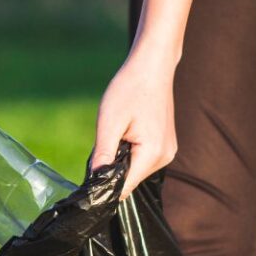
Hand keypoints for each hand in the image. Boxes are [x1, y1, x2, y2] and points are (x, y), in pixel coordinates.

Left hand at [88, 49, 177, 196]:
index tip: (87, 179)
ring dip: (120, 160)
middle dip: (111, 169)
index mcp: (152, 154)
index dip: (103, 187)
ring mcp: (167, 152)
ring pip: (134, 171)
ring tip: (118, 132)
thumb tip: (94, 182)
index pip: (123, 189)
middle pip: (129, 181)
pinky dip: (129, 153)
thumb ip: (103, 156)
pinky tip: (126, 133)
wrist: (153, 66)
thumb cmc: (130, 89)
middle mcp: (165, 158)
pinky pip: (142, 160)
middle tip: (104, 143)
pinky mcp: (165, 146)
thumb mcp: (109, 122)